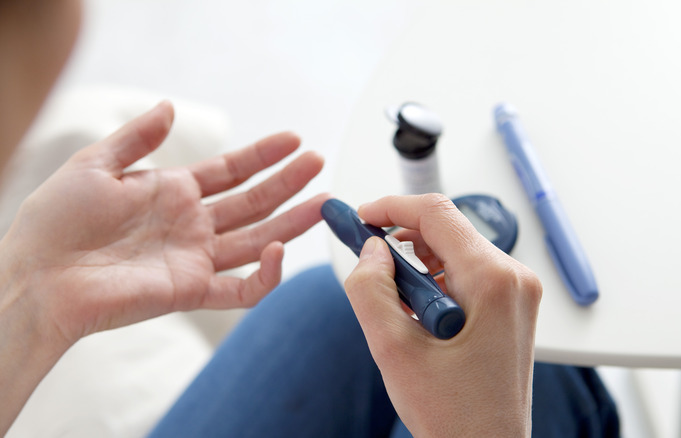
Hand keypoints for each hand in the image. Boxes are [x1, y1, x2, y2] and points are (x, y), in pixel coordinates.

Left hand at [0, 101, 326, 346]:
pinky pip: (241, 289)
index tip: (292, 140)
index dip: (262, 155)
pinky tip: (279, 249)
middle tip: (318, 163)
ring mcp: (195, 258)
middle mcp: (191, 224)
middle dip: (287, 183)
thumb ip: (136, 137)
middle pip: (253, 202)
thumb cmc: (56, 221)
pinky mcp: (192, 291)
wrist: (39, 275)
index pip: (230, 171)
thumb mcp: (94, 164)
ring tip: (323, 201)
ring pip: (258, 239)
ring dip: (292, 222)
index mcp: (172, 192)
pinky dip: (265, 274)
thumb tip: (170, 107)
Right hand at [344, 194, 541, 437]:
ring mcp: (516, 292)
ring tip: (395, 305)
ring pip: (454, 250)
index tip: (360, 217)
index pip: (436, 214)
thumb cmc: (454, 415)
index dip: (391, 207)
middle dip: (400, 239)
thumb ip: (371, 290)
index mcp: (492, 282)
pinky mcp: (509, 305)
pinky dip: (434, 281)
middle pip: (446, 229)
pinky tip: (416, 314)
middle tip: (366, 259)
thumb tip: (370, 251)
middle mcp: (513, 279)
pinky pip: (465, 272)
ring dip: (416, 264)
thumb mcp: (394, 350)